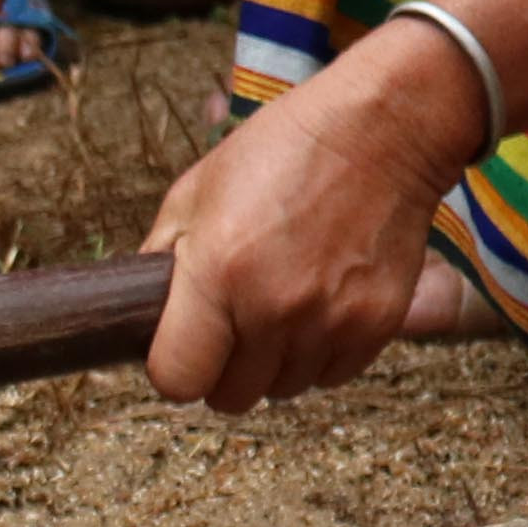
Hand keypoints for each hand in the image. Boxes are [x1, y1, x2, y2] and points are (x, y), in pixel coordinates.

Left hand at [133, 31, 489, 412]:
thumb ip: (162, 256)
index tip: (188, 346)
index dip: (176, 368)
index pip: (177, 379)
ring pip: (284, 389)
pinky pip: (333, 375)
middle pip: (231, 396)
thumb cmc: (285, 149)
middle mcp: (273, 308)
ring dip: (277, 361)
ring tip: (285, 305)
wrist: (383, 130)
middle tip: (237, 324)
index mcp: (217, 272)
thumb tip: (144, 311)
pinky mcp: (377, 324)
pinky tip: (323, 305)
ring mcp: (330, 320)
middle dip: (226, 368)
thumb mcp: (198, 189)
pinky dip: (323, 353)